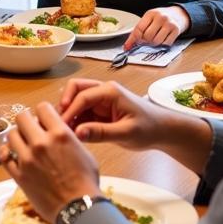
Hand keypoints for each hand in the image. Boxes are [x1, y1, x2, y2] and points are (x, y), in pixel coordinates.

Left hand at [0, 102, 100, 223]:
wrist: (78, 209)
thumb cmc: (86, 181)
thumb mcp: (83, 151)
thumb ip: (67, 137)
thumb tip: (56, 130)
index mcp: (60, 134)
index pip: (42, 107)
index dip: (43, 112)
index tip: (44, 120)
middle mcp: (41, 142)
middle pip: (21, 117)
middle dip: (27, 121)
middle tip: (32, 130)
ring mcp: (27, 159)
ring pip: (11, 134)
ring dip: (17, 137)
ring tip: (24, 144)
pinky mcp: (18, 174)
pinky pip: (3, 156)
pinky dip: (6, 153)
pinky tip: (12, 155)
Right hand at [60, 78, 213, 173]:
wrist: (163, 131)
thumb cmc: (149, 129)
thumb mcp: (126, 133)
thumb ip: (101, 133)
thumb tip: (77, 133)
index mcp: (110, 91)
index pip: (82, 96)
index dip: (69, 110)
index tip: (61, 126)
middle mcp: (103, 92)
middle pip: (75, 89)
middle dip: (65, 105)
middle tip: (59, 123)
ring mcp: (101, 101)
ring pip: (76, 101)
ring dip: (69, 114)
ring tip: (63, 130)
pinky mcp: (100, 111)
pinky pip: (82, 113)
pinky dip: (75, 121)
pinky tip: (72, 134)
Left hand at [123, 5, 189, 49]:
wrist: (178, 14)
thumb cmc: (160, 18)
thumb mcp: (148, 19)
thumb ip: (138, 31)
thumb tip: (127, 46)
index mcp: (150, 13)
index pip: (139, 28)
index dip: (133, 39)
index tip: (128, 46)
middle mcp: (160, 17)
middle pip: (147, 36)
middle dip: (144, 41)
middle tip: (145, 41)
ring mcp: (169, 24)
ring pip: (156, 41)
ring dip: (153, 45)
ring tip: (153, 40)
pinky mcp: (176, 31)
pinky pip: (165, 44)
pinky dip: (161, 45)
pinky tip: (161, 40)